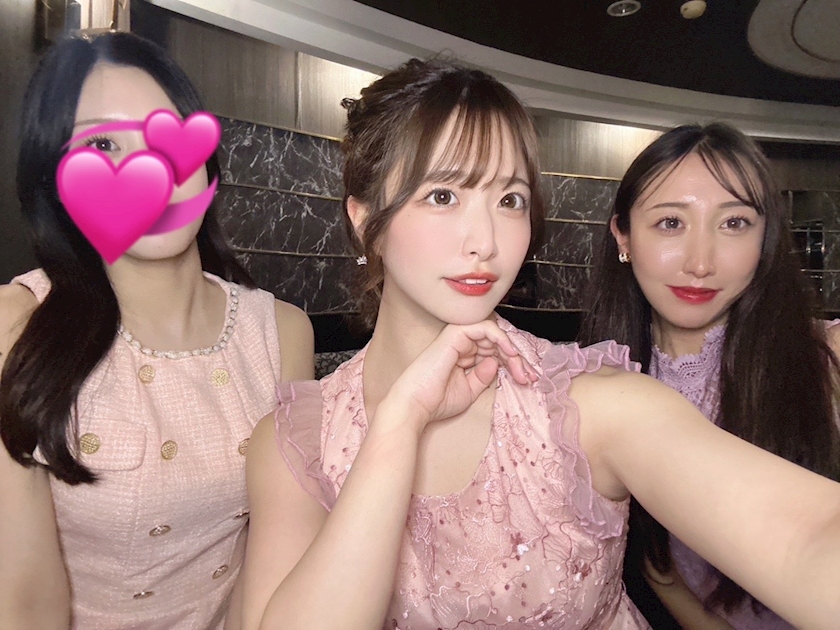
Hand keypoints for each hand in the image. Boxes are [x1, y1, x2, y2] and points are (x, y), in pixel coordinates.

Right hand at [382, 320, 536, 433]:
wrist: (415, 405)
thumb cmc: (436, 401)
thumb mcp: (469, 390)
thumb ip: (484, 375)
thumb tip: (497, 363)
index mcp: (464, 355)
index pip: (494, 351)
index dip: (513, 363)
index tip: (527, 379)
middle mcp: (462, 344)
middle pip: (498, 342)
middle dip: (517, 359)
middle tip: (530, 376)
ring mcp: (458, 337)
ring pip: (495, 334)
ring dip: (512, 351)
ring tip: (521, 369)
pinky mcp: (456, 334)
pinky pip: (485, 327)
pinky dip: (501, 337)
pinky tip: (510, 353)